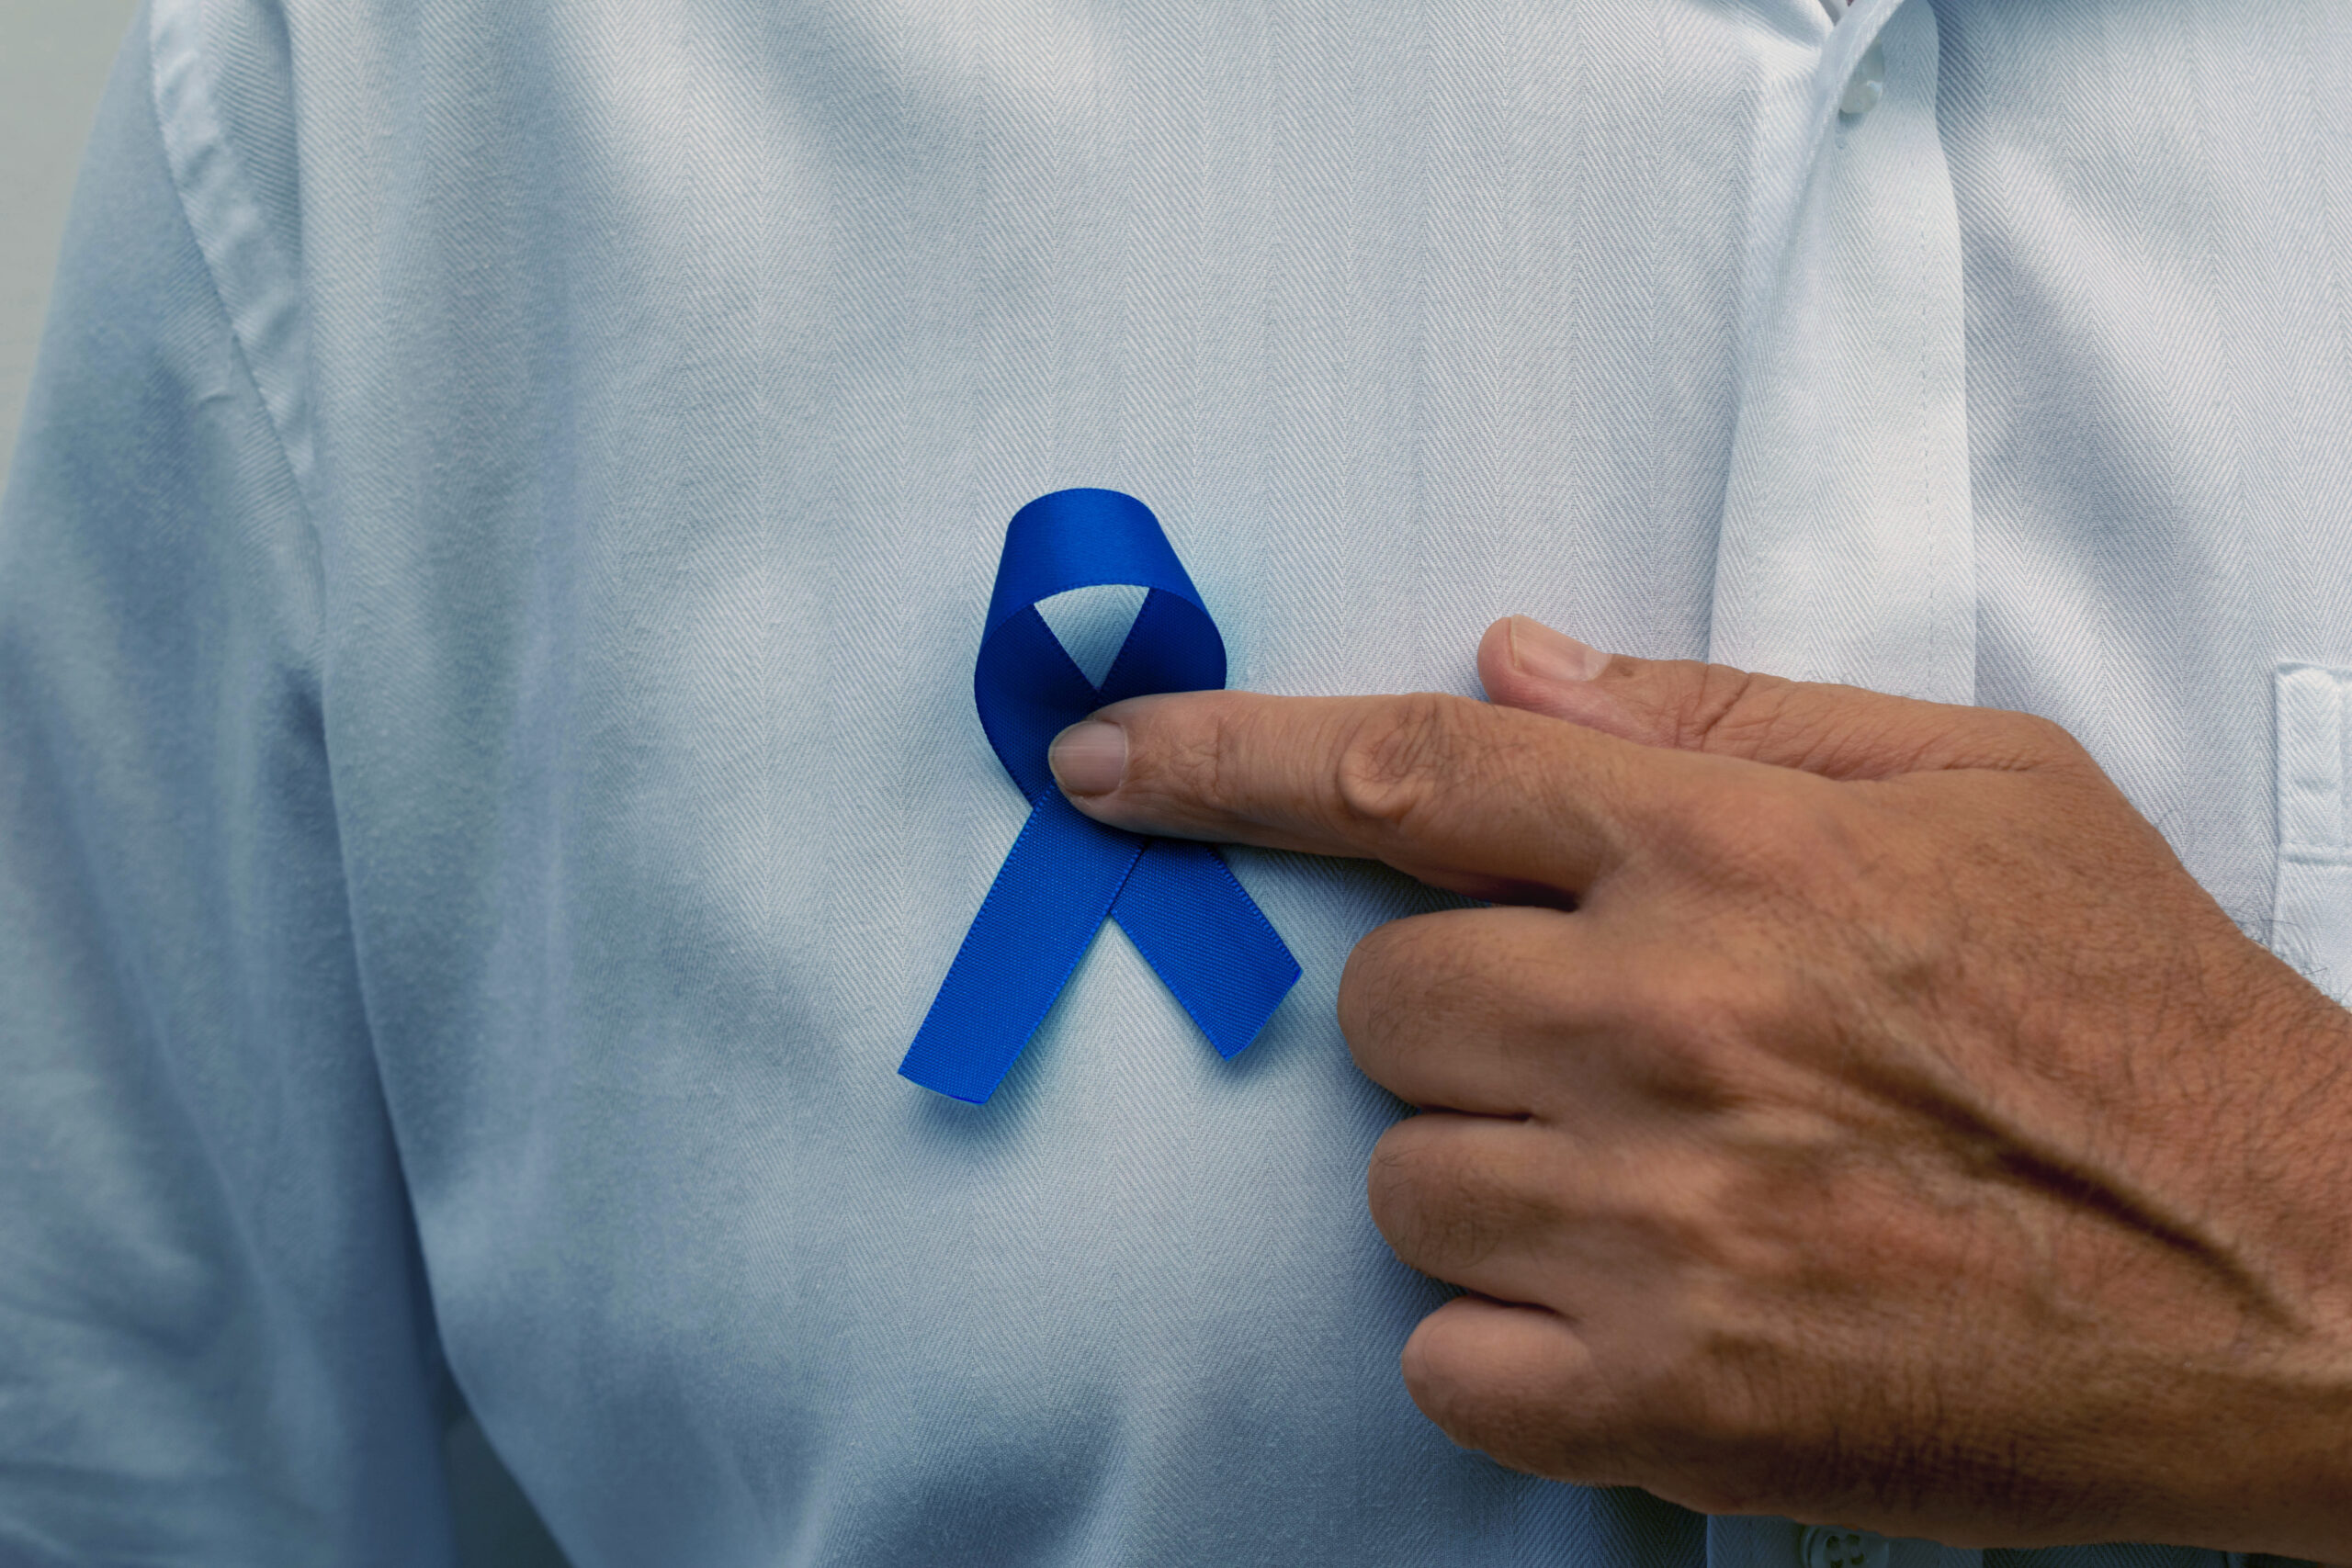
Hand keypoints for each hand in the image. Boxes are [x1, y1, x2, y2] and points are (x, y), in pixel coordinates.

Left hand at [1047, 616, 2351, 1555]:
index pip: (1415, 768)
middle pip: (1385, 1002)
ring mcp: (1653, 1218)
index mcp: (1732, 852)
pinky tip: (1645, 1312)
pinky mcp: (1666, 1398)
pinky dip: (1509, 1344)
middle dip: (1466, 1020)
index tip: (1106, 759)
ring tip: (1671, 1190)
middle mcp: (1668, 1017)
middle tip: (1620, 1054)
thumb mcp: (1980, 787)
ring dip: (1497, 1181)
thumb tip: (1517, 662)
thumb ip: (1722, 713)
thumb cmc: (2139, 1020)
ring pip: (1403, 1182)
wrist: (2298, 1286)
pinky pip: (1442, 1359)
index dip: (1229, 757)